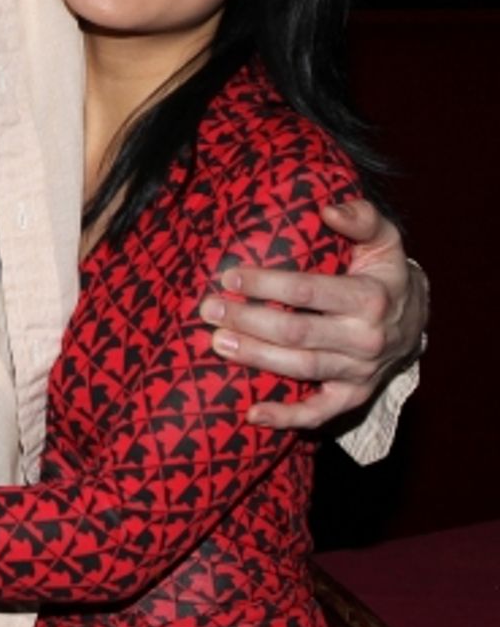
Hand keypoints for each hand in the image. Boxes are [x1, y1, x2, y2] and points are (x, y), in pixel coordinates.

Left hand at [199, 199, 426, 430]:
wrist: (417, 320)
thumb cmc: (386, 273)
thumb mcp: (385, 239)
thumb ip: (362, 218)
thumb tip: (329, 209)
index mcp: (370, 298)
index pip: (308, 291)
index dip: (266, 284)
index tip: (230, 276)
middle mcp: (366, 339)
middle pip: (297, 333)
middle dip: (248, 320)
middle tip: (210, 309)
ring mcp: (359, 372)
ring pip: (300, 368)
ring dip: (255, 357)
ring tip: (217, 342)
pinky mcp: (352, 396)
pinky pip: (318, 413)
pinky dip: (285, 417)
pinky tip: (251, 414)